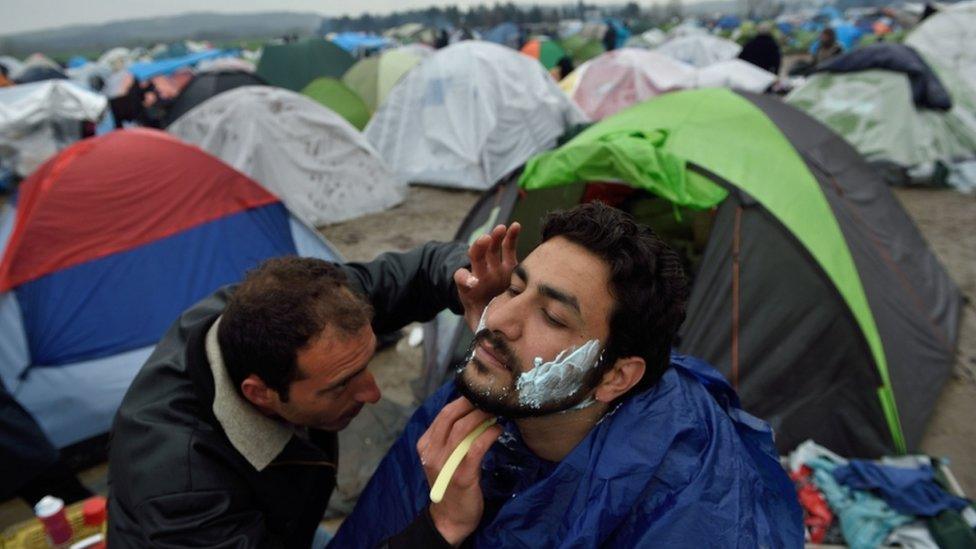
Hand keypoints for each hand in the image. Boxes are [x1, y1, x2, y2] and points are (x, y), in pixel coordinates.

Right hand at [417, 398, 502, 545]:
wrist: (450, 519)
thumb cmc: (450, 484)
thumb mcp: (443, 458)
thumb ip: (450, 438)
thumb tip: (472, 411)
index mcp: (425, 445)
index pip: (443, 414)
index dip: (462, 400)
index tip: (480, 393)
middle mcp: (431, 452)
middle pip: (450, 416)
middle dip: (471, 403)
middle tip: (490, 397)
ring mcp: (445, 463)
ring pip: (462, 429)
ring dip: (481, 416)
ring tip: (496, 411)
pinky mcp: (461, 475)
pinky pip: (476, 447)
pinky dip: (488, 434)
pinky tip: (497, 430)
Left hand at [454, 223, 520, 331]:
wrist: (493, 309)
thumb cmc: (486, 320)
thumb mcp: (480, 328)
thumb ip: (482, 335)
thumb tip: (486, 351)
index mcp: (470, 290)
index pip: (462, 280)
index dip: (465, 279)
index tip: (472, 282)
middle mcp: (481, 275)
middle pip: (475, 258)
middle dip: (478, 249)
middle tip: (483, 241)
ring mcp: (494, 267)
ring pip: (490, 249)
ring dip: (493, 238)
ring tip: (499, 230)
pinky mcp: (507, 264)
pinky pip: (507, 247)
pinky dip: (510, 236)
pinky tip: (515, 226)